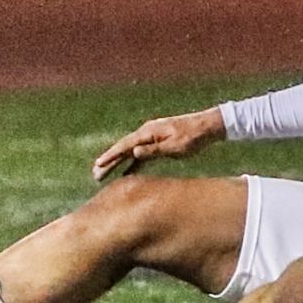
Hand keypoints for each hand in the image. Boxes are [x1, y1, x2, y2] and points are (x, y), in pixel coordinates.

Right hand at [93, 108, 225, 180]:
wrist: (207, 127)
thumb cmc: (192, 138)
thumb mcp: (174, 146)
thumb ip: (154, 150)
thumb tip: (134, 153)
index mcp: (149, 132)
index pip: (125, 146)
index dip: (110, 156)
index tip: (98, 166)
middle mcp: (147, 133)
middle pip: (123, 149)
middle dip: (109, 161)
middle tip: (95, 174)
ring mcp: (152, 138)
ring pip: (130, 152)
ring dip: (117, 164)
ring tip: (102, 175)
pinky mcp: (158, 143)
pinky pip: (140, 155)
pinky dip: (131, 164)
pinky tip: (125, 175)